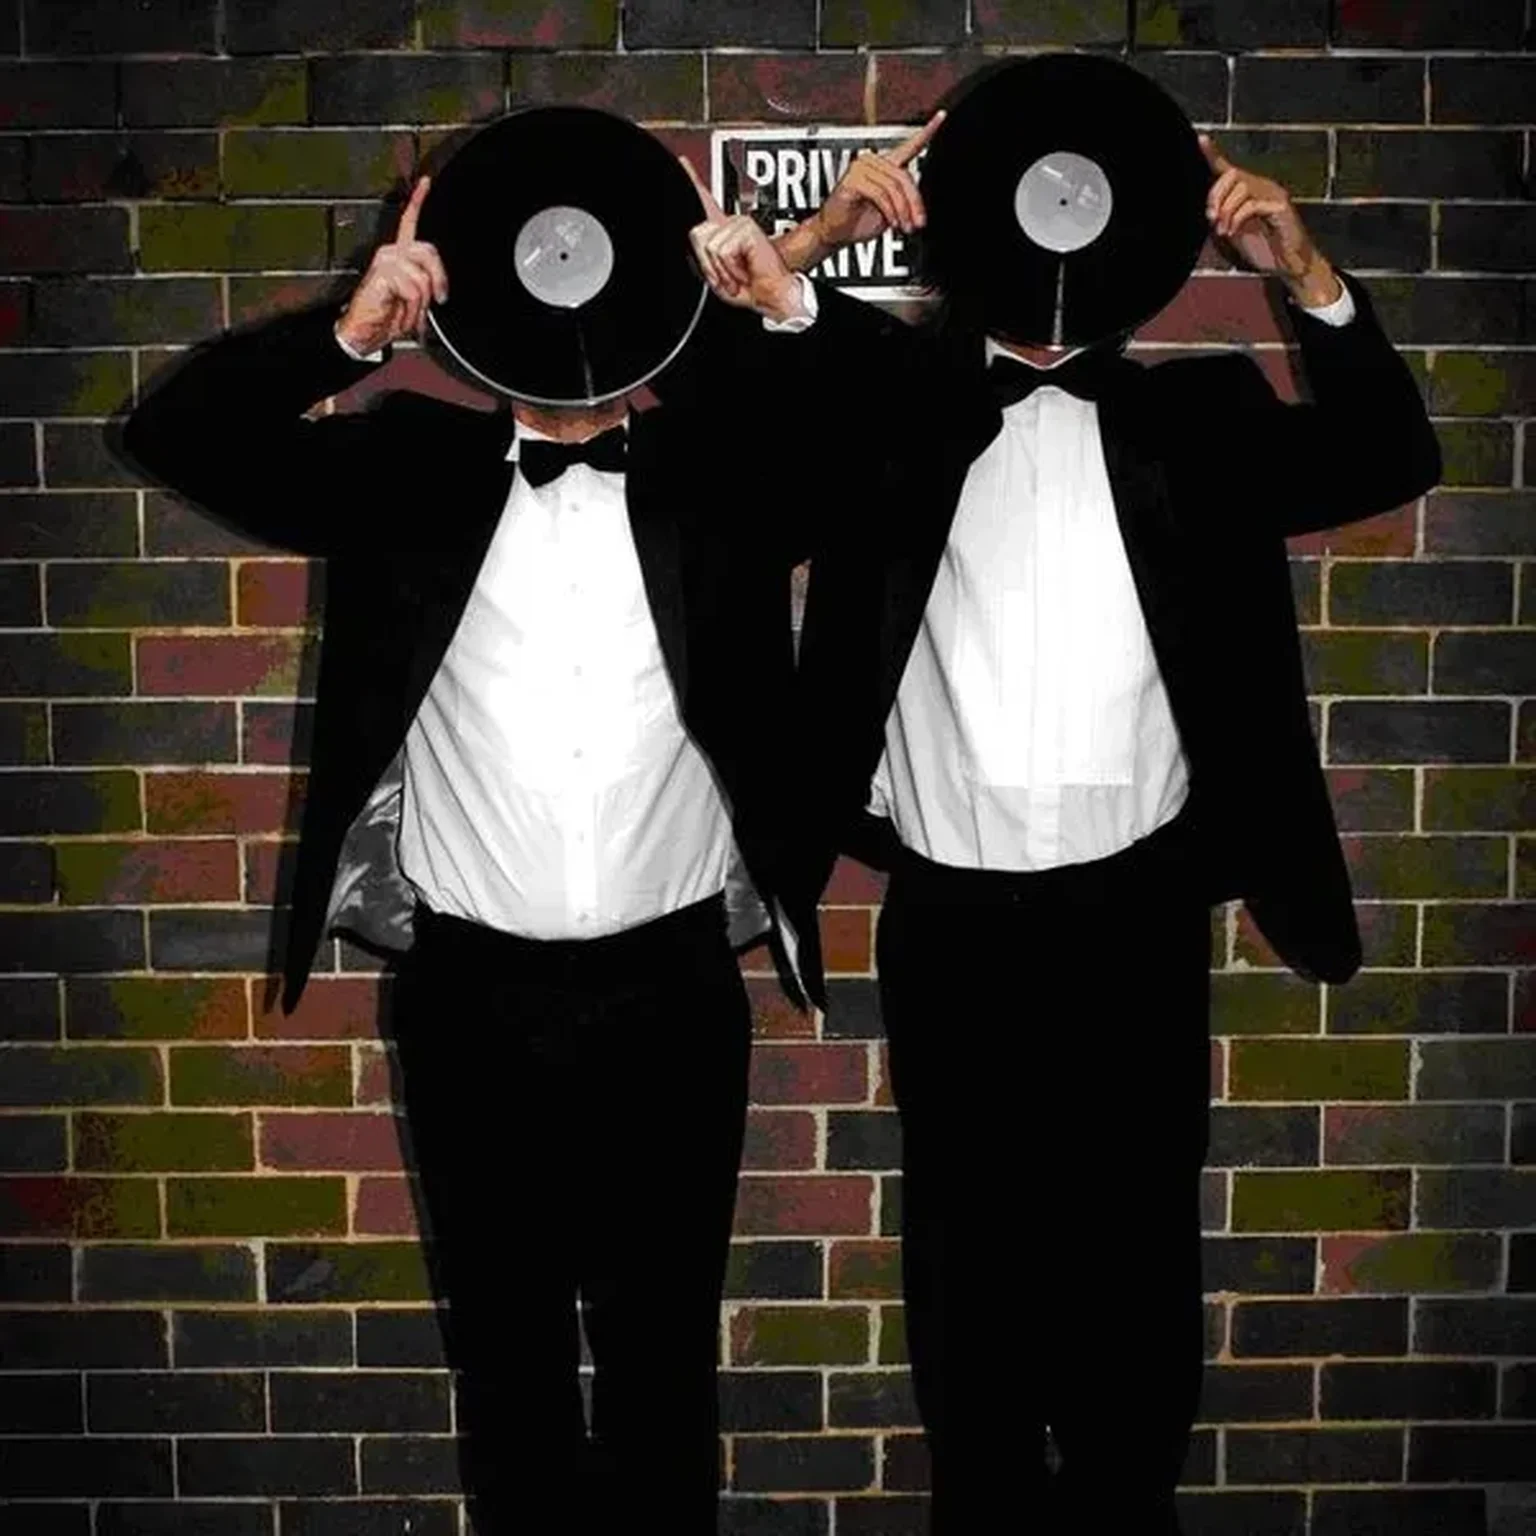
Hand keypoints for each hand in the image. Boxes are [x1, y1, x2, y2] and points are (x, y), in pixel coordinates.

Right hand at [336, 177, 449, 355]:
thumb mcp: (413, 298)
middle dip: (438, 280)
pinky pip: (413, 289)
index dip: (417, 200)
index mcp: (399, 255)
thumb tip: (440, 284)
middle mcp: (392, 253)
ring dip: (421, 303)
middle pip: (430, 252)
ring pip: (423, 277)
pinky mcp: (383, 273)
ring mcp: (386, 261)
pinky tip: (399, 312)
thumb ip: (426, 283)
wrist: (364, 332)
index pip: (409, 222)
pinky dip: (411, 308)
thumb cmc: (384, 316)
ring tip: (408, 311)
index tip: (425, 181)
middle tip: (436, 299)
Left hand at [680, 155, 806, 323]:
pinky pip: (723, 251)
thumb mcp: (717, 274)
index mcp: (723, 231)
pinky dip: (731, 269)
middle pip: (697, 234)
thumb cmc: (751, 287)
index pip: (705, 201)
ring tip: (737, 274)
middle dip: (708, 263)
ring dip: (721, 270)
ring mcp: (740, 223)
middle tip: (727, 274)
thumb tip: (696, 238)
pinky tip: (745, 270)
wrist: (773, 295)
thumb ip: (703, 256)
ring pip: (709, 246)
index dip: (693, 181)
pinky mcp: (747, 228)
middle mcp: (731, 223)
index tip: (683, 161)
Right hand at [774, 112, 943, 273]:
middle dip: (914, 203)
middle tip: (918, 223)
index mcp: (885, 165)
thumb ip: (905, 201)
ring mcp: (861, 168)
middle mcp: (873, 161)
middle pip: (904, 176)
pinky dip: (889, 211)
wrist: (836, 233)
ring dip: (902, 211)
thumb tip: (918, 205)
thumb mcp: (890, 211)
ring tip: (904, 227)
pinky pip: (880, 194)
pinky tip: (891, 222)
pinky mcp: (852, 179)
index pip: (909, 145)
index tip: (941, 116)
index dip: (926, 131)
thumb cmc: (858, 221)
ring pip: (894, 187)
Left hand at [1200, 135, 1341, 307]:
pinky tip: (1233, 231)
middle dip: (1215, 195)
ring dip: (1225, 210)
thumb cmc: (1263, 248)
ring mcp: (1273, 193)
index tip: (1201, 139)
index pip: (1228, 168)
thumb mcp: (1234, 230)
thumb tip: (1209, 209)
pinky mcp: (1280, 205)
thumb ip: (1223, 216)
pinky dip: (1237, 217)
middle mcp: (1262, 186)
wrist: (1286, 265)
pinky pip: (1252, 203)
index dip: (1213, 154)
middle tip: (1211, 218)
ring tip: (1224, 229)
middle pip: (1231, 174)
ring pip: (1240, 187)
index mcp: (1249, 190)